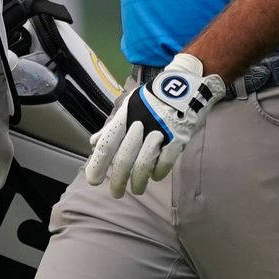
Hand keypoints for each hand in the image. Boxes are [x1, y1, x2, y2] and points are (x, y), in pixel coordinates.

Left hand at [84, 52, 223, 197]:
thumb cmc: (153, 99)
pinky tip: (154, 177)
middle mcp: (141, 123)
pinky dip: (158, 172)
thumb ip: (112, 127)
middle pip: (125, 158)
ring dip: (138, 181)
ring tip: (136, 190)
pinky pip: (165, 162)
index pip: (108, 143)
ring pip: (144, 163)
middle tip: (115, 193)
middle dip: (118, 179)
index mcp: (126, 114)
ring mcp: (160, 131)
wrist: (186, 85)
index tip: (92, 180)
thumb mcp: (130, 106)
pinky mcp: (178, 138)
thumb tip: (93, 143)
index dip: (98, 163)